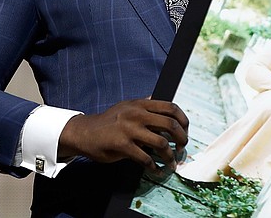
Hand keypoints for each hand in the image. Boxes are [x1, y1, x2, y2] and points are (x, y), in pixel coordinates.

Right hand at [57, 98, 188, 173]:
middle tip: (182, 149)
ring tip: (171, 164)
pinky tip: (155, 170)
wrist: (85, 132)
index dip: (184, 121)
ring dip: (170, 157)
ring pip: (161, 143)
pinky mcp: (122, 145)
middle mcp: (137, 114)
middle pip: (171, 125)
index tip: (185, 132)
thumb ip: (144, 104)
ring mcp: (130, 129)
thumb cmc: (110, 121)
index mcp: (141, 104)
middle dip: (182, 140)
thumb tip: (159, 99)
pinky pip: (145, 158)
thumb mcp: (127, 106)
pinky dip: (154, 167)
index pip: (171, 108)